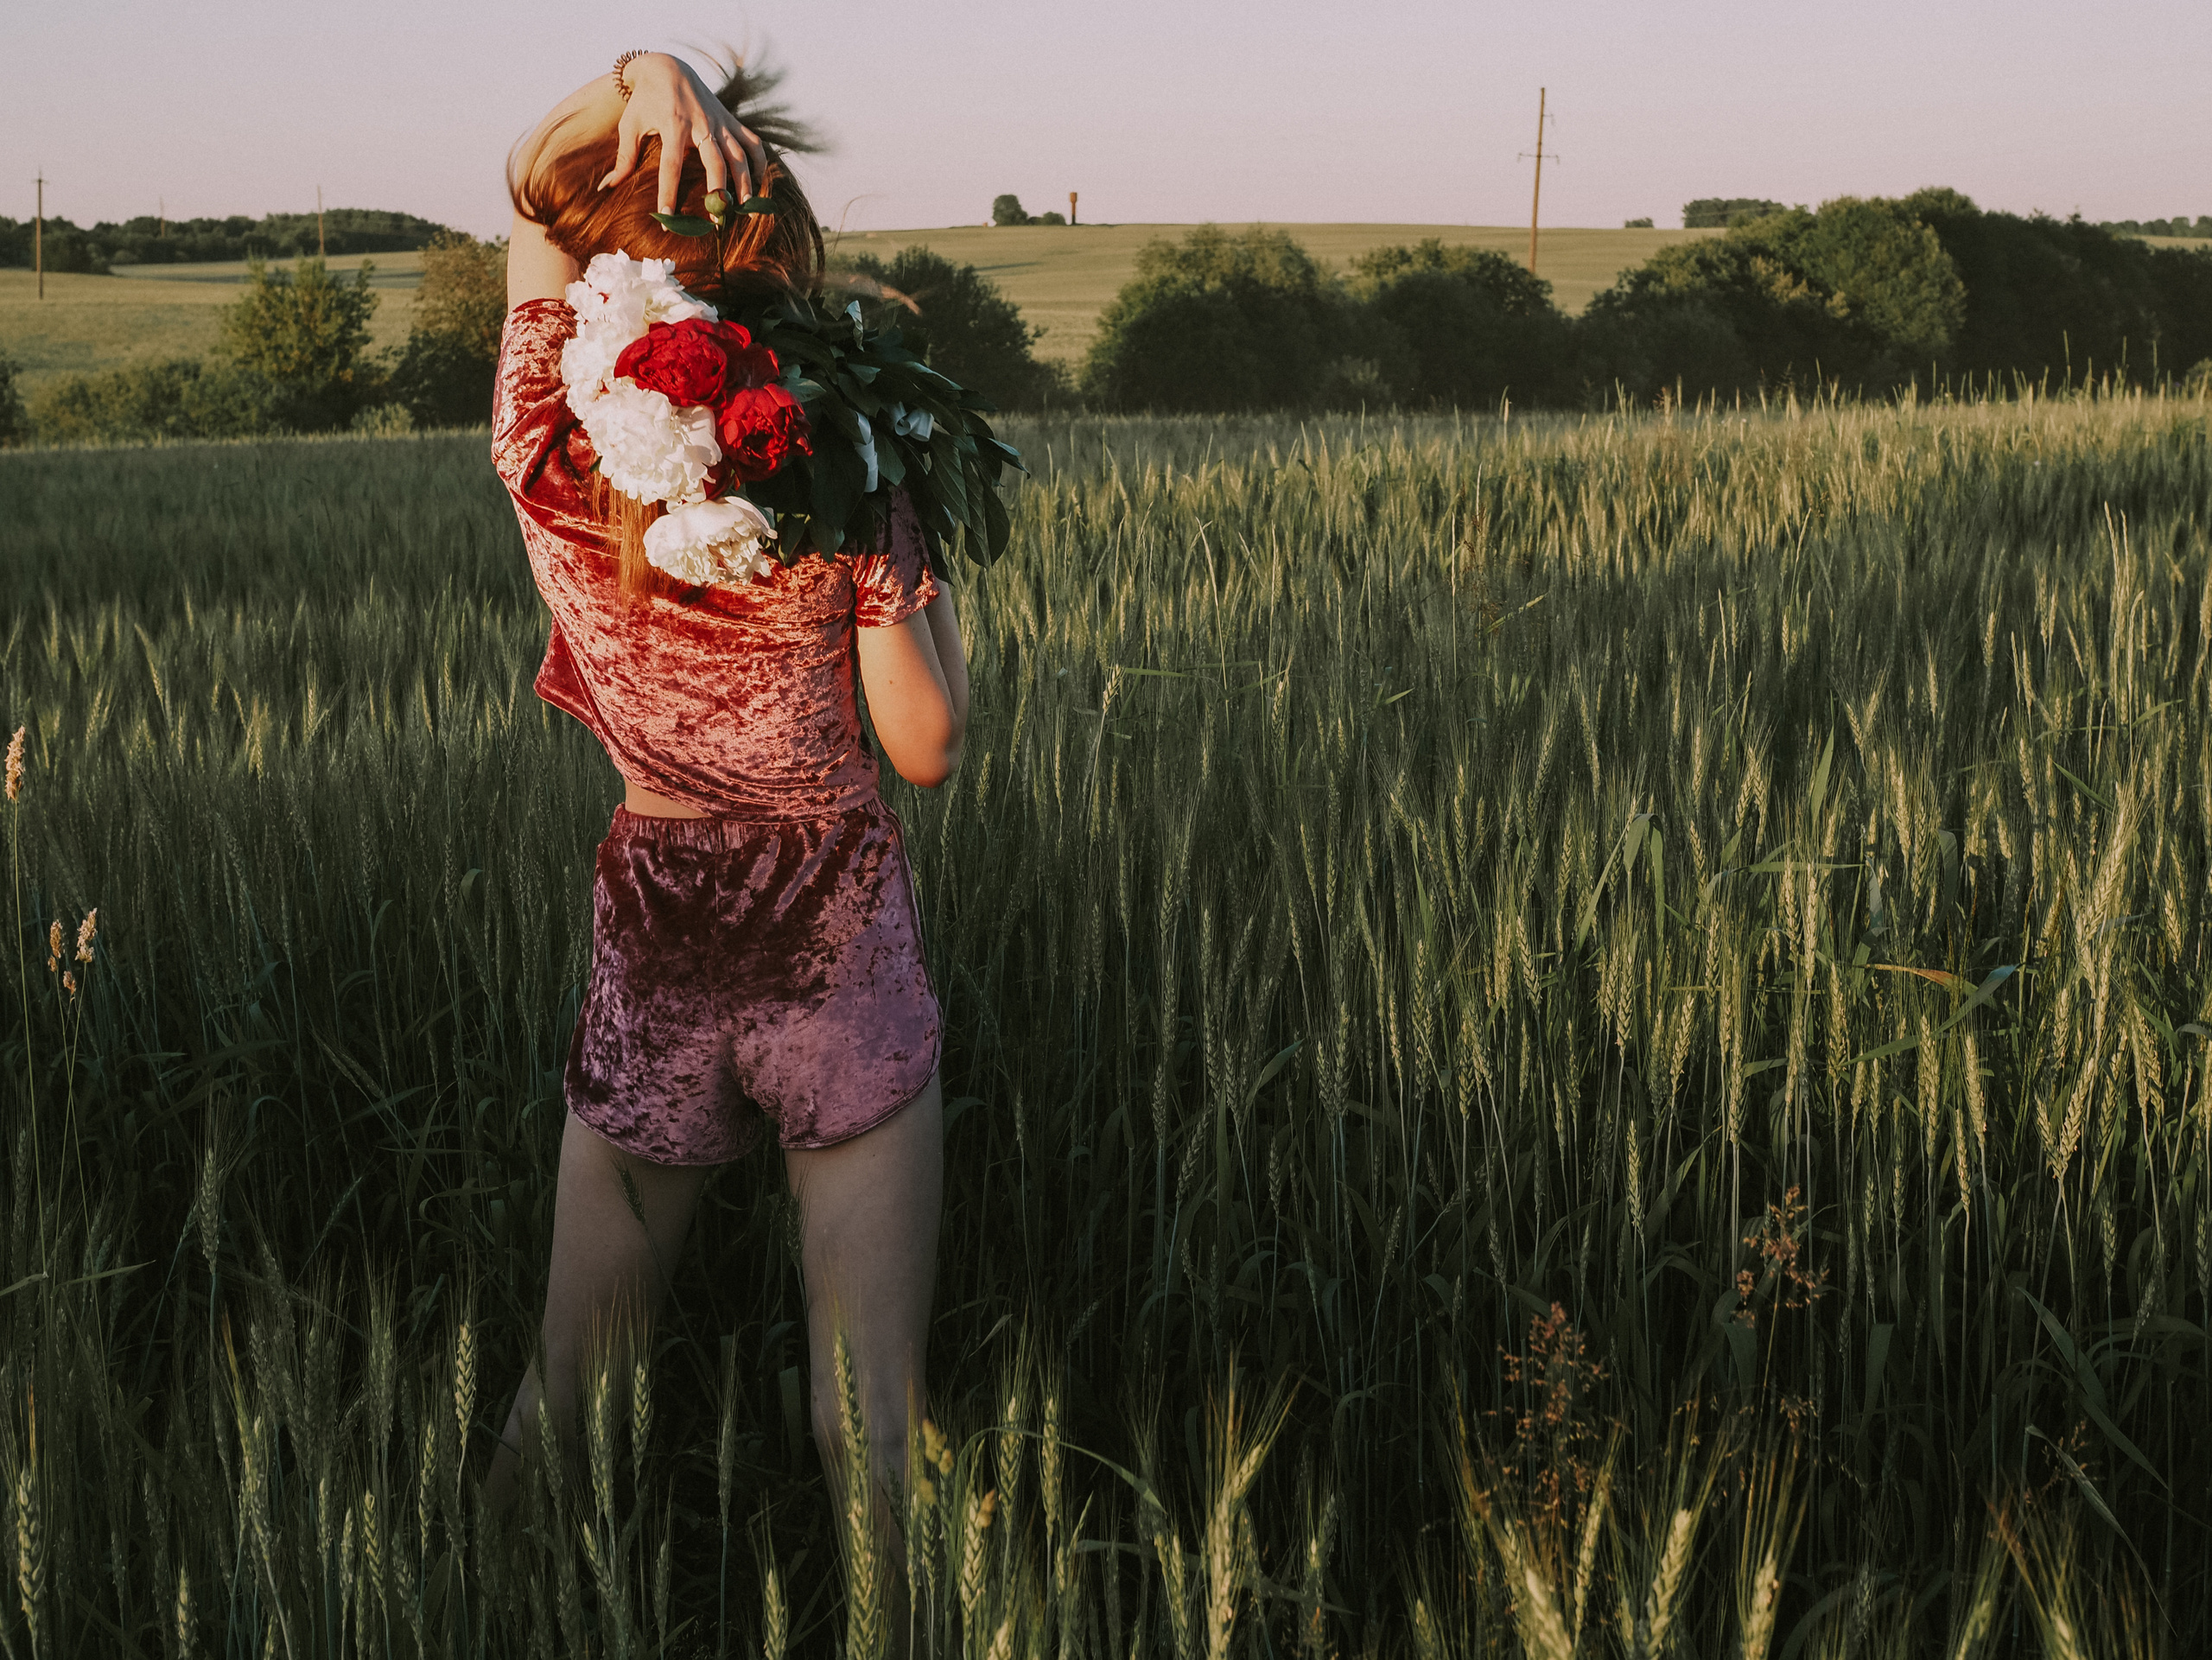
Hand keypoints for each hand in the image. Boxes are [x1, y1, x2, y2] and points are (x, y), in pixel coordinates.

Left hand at [601, 53, 769, 213]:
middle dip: (718, 193)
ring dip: (745, 184)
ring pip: (739, 156)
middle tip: (717, 222)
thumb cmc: (645, 99)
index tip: (667, 218)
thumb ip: (624, 158)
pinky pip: (753, 143)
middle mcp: (701, 124)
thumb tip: (607, 187)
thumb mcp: (630, 125)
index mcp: (674, 125)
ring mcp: (720, 122)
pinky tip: (757, 185)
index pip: (671, 166)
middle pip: (715, 163)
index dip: (669, 193)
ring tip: (745, 210)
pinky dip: (760, 163)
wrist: (668, 66)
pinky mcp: (731, 120)